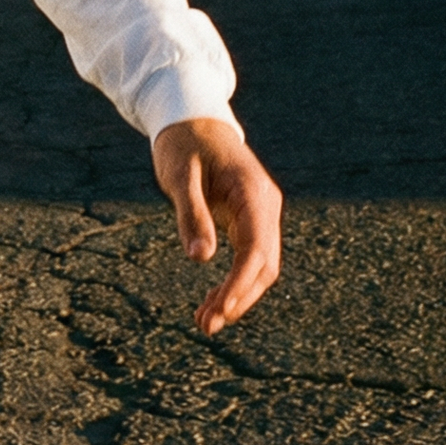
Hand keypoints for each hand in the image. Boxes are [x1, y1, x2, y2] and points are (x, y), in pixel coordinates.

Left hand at [152, 119, 282, 336]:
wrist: (192, 119)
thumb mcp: (180, 175)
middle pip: (264, 265)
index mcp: (253, 192)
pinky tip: (213, 300)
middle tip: (205, 325)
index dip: (240, 283)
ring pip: (260, 266)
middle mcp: (266, 205)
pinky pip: (250, 257)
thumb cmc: (183, 143)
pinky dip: (234, 281)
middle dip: (238, 298)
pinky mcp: (251, 218)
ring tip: (204, 321)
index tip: (221, 310)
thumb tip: (201, 259)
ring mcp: (262, 213)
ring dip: (237, 295)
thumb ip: (191, 215)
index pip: (255, 249)